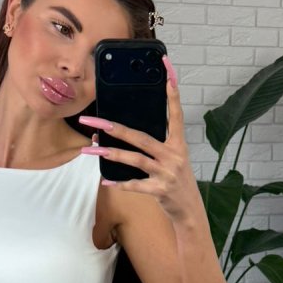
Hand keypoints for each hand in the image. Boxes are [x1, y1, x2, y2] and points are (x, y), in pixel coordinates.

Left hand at [77, 55, 199, 221]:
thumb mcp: (173, 159)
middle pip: (142, 137)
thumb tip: (125, 134)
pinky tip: (106, 182)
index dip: (172, 94)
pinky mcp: (160, 190)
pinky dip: (120, 184)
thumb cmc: (176, 181)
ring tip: (93, 151)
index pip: (175, 114)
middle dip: (116, 129)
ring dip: (112, 155)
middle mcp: (173, 156)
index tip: (167, 71)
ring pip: (136, 159)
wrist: (190, 211)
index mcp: (178, 144)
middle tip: (95, 121)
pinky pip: (136, 185)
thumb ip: (155, 146)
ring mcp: (167, 173)